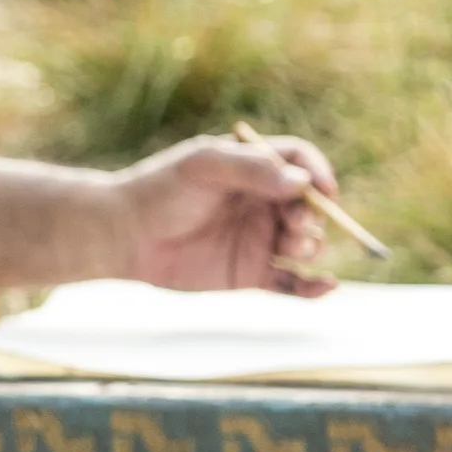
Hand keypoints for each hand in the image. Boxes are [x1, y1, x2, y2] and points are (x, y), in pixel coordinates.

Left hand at [115, 130, 335, 295]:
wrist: (124, 234)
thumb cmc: (160, 190)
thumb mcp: (203, 166)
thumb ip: (252, 169)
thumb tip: (302, 184)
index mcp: (255, 169)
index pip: (301, 163)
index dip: (318, 173)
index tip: (323, 190)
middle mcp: (263, 203)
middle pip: (309, 207)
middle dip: (312, 215)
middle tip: (293, 223)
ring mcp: (259, 240)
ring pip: (305, 244)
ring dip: (310, 245)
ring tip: (290, 246)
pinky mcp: (252, 274)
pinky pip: (292, 284)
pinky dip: (313, 287)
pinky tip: (327, 286)